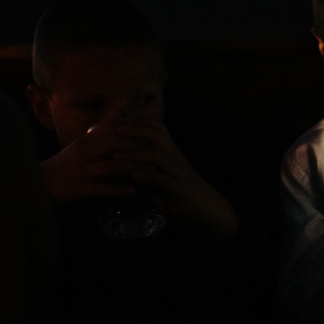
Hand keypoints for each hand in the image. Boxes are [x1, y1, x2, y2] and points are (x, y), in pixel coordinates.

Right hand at [38, 121, 147, 205]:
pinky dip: (118, 190)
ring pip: (111, 166)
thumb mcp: (79, 149)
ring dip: (133, 168)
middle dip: (138, 146)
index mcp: (86, 142)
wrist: (40, 183)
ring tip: (152, 170)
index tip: (150, 132)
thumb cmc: (63, 167)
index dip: (132, 130)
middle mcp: (85, 153)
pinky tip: (133, 192)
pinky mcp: (79, 188)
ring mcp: (82, 170)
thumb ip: (98, 142)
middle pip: (115, 143)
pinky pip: (101, 188)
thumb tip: (121, 137)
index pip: (112, 129)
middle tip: (157, 150)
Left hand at [101, 117, 238, 239]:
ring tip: (117, 156)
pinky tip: (134, 176)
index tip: (121, 117)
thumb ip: (150, 166)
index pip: (157, 127)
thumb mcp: (165, 174)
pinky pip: (164, 180)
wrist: (207, 206)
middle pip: (158, 134)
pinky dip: (149, 177)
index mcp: (172, 152)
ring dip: (136, 154)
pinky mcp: (179, 189)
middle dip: (137, 129)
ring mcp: (178, 172)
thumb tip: (128, 163)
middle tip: (117, 128)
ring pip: (158, 156)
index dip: (140, 120)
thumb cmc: (183, 191)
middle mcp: (175, 158)